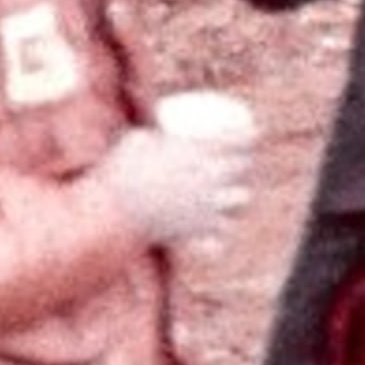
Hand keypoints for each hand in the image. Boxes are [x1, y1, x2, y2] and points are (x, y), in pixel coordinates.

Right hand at [103, 111, 257, 250]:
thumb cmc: (117, 172)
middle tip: (241, 161)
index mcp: (198, 153)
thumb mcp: (134, 141)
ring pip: (240, 200)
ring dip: (240, 195)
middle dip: (248, 163)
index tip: (252, 132)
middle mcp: (210, 178)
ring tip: (235, 193)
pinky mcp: (198, 230)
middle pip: (243, 169)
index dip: (250, 135)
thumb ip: (151, 136)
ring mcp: (207, 206)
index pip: (237, 141)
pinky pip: (222, 232)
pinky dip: (223, 230)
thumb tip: (153, 133)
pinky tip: (223, 228)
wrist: (112, 213)